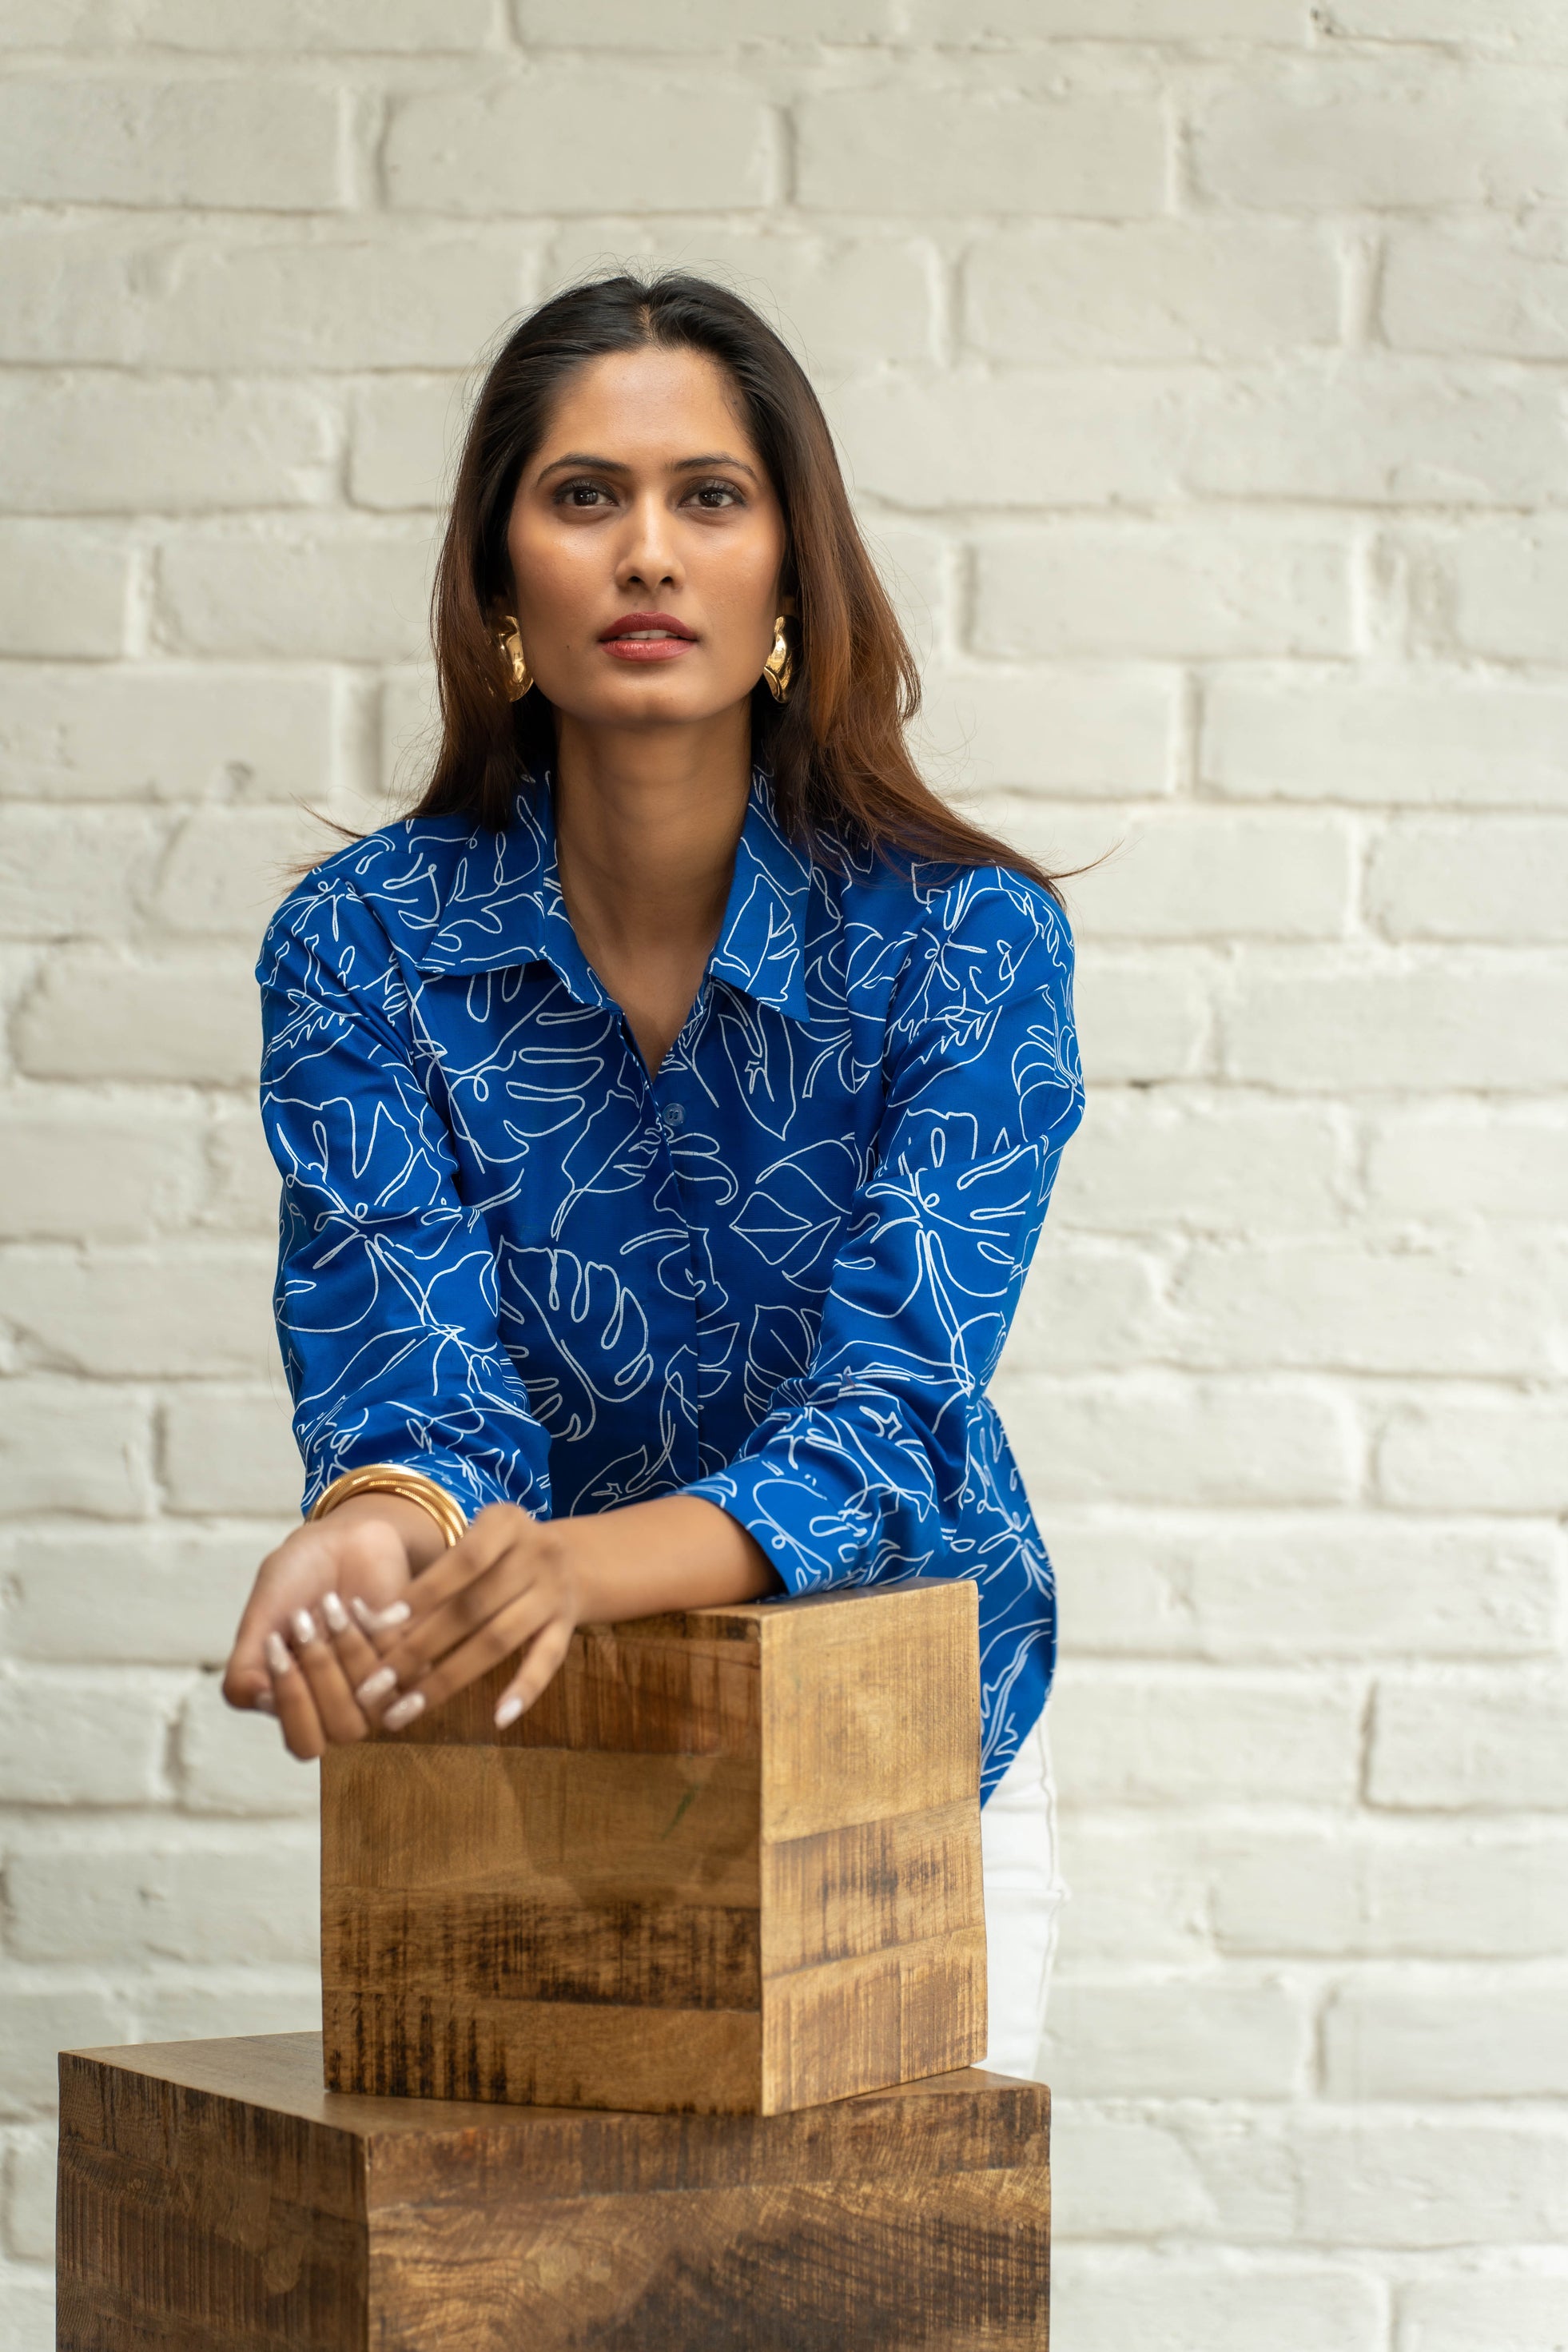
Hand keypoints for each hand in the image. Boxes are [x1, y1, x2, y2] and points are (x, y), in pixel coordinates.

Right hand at [221, 1495, 441, 1760]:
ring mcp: (380, 1682)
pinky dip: (376, 1630)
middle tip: (302, 1620)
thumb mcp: (259, 1620)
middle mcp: (342, 1704)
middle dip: (320, 1672)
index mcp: (300, 1706)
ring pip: (377, 1702)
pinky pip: (404, 1664)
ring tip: (329, 1603)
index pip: (305, 1744)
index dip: (292, 1704)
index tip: (274, 1646)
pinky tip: (357, 1602)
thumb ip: (245, 1668)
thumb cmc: (295, 1582)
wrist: (339, 1540)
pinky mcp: (412, 1655)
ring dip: (350, 1651)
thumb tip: (258, 1703)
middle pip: (343, 1729)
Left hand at [358, 1505, 583, 1736]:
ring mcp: (555, 1592)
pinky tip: (499, 1718)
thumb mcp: (477, 1542)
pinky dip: (525, 1690)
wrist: (573, 1558)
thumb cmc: (501, 1553)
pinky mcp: (568, 1627)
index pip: (464, 1559)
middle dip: (420, 1648)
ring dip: (450, 1678)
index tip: (380, 1625)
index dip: (424, 1591)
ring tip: (407, 1710)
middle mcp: (536, 1554)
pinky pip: (547, 1661)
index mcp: (506, 1523)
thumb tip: (374, 1624)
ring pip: (499, 1639)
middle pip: (473, 1607)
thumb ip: (436, 1576)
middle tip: (376, 1684)